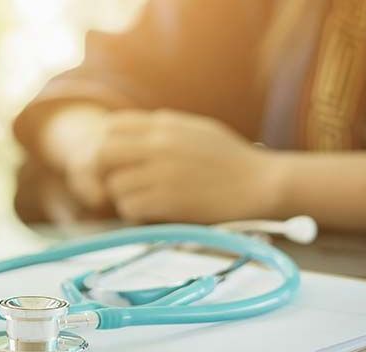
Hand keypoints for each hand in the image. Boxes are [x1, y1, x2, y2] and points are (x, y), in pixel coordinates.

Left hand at [96, 109, 283, 223]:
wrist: (261, 183)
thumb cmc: (232, 160)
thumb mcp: (196, 130)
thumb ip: (163, 128)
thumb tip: (132, 132)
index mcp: (165, 125)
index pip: (112, 126)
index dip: (106, 144)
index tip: (115, 160)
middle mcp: (159, 145)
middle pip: (103, 154)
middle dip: (103, 171)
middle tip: (116, 184)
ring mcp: (162, 173)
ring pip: (115, 185)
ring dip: (123, 196)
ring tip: (143, 199)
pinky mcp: (167, 201)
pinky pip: (130, 207)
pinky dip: (135, 213)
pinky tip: (152, 212)